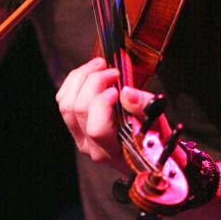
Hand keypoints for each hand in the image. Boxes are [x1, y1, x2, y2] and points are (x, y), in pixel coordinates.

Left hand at [56, 59, 177, 167]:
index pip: (96, 128)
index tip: (118, 88)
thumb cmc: (153, 137)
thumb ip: (143, 107)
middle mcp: (92, 147)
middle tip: (112, 71)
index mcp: (113, 150)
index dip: (102, 103)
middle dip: (93, 82)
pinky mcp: (74, 127)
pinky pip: (63, 101)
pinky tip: (89, 74)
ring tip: (99, 66)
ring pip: (66, 104)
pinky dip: (73, 83)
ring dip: (81, 79)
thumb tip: (126, 92)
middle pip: (78, 109)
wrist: (146, 152)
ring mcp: (80, 137)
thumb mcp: (157, 122)